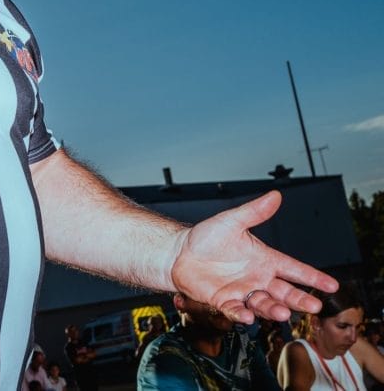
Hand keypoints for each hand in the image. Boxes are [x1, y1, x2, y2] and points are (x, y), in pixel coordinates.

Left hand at [170, 191, 337, 322]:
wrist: (179, 252)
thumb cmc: (206, 237)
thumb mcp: (231, 221)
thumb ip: (254, 212)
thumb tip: (275, 195)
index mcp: (265, 259)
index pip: (294, 269)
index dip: (313, 277)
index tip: (332, 285)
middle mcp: (258, 278)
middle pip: (285, 292)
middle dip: (300, 300)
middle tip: (314, 306)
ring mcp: (242, 291)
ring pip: (264, 304)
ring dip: (274, 309)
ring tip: (281, 312)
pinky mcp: (224, 301)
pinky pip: (236, 310)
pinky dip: (242, 314)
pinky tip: (247, 316)